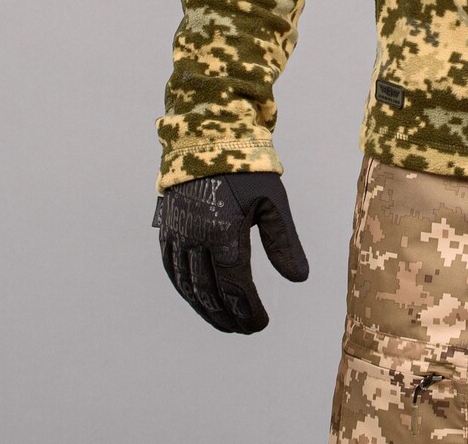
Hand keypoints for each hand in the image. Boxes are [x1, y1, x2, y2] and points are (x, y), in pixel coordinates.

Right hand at [155, 171, 308, 332]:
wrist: (210, 138)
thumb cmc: (247, 170)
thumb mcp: (273, 202)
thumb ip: (284, 244)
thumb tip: (300, 279)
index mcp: (224, 232)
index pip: (235, 286)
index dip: (247, 310)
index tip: (259, 324)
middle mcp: (196, 238)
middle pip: (210, 292)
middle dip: (229, 316)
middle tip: (245, 329)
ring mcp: (178, 235)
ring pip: (188, 286)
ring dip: (206, 310)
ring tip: (225, 323)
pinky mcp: (167, 230)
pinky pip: (172, 269)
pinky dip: (185, 290)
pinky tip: (198, 300)